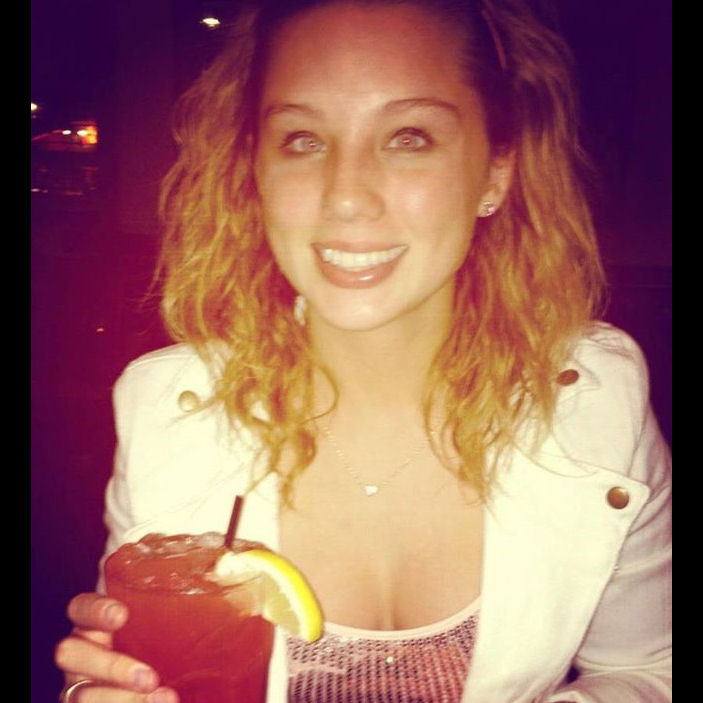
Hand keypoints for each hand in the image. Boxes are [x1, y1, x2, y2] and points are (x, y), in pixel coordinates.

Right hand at [54, 592, 178, 701]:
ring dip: (122, 699)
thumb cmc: (163, 642)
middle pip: (70, 653)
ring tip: (163, 698)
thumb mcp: (168, 621)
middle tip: (149, 676)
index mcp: (97, 623)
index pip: (80, 608)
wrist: (156, 683)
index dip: (94, 610)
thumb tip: (229, 566)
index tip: (122, 614)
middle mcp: (81, 653)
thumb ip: (186, 601)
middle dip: (110, 666)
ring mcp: (79, 685)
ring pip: (81, 694)